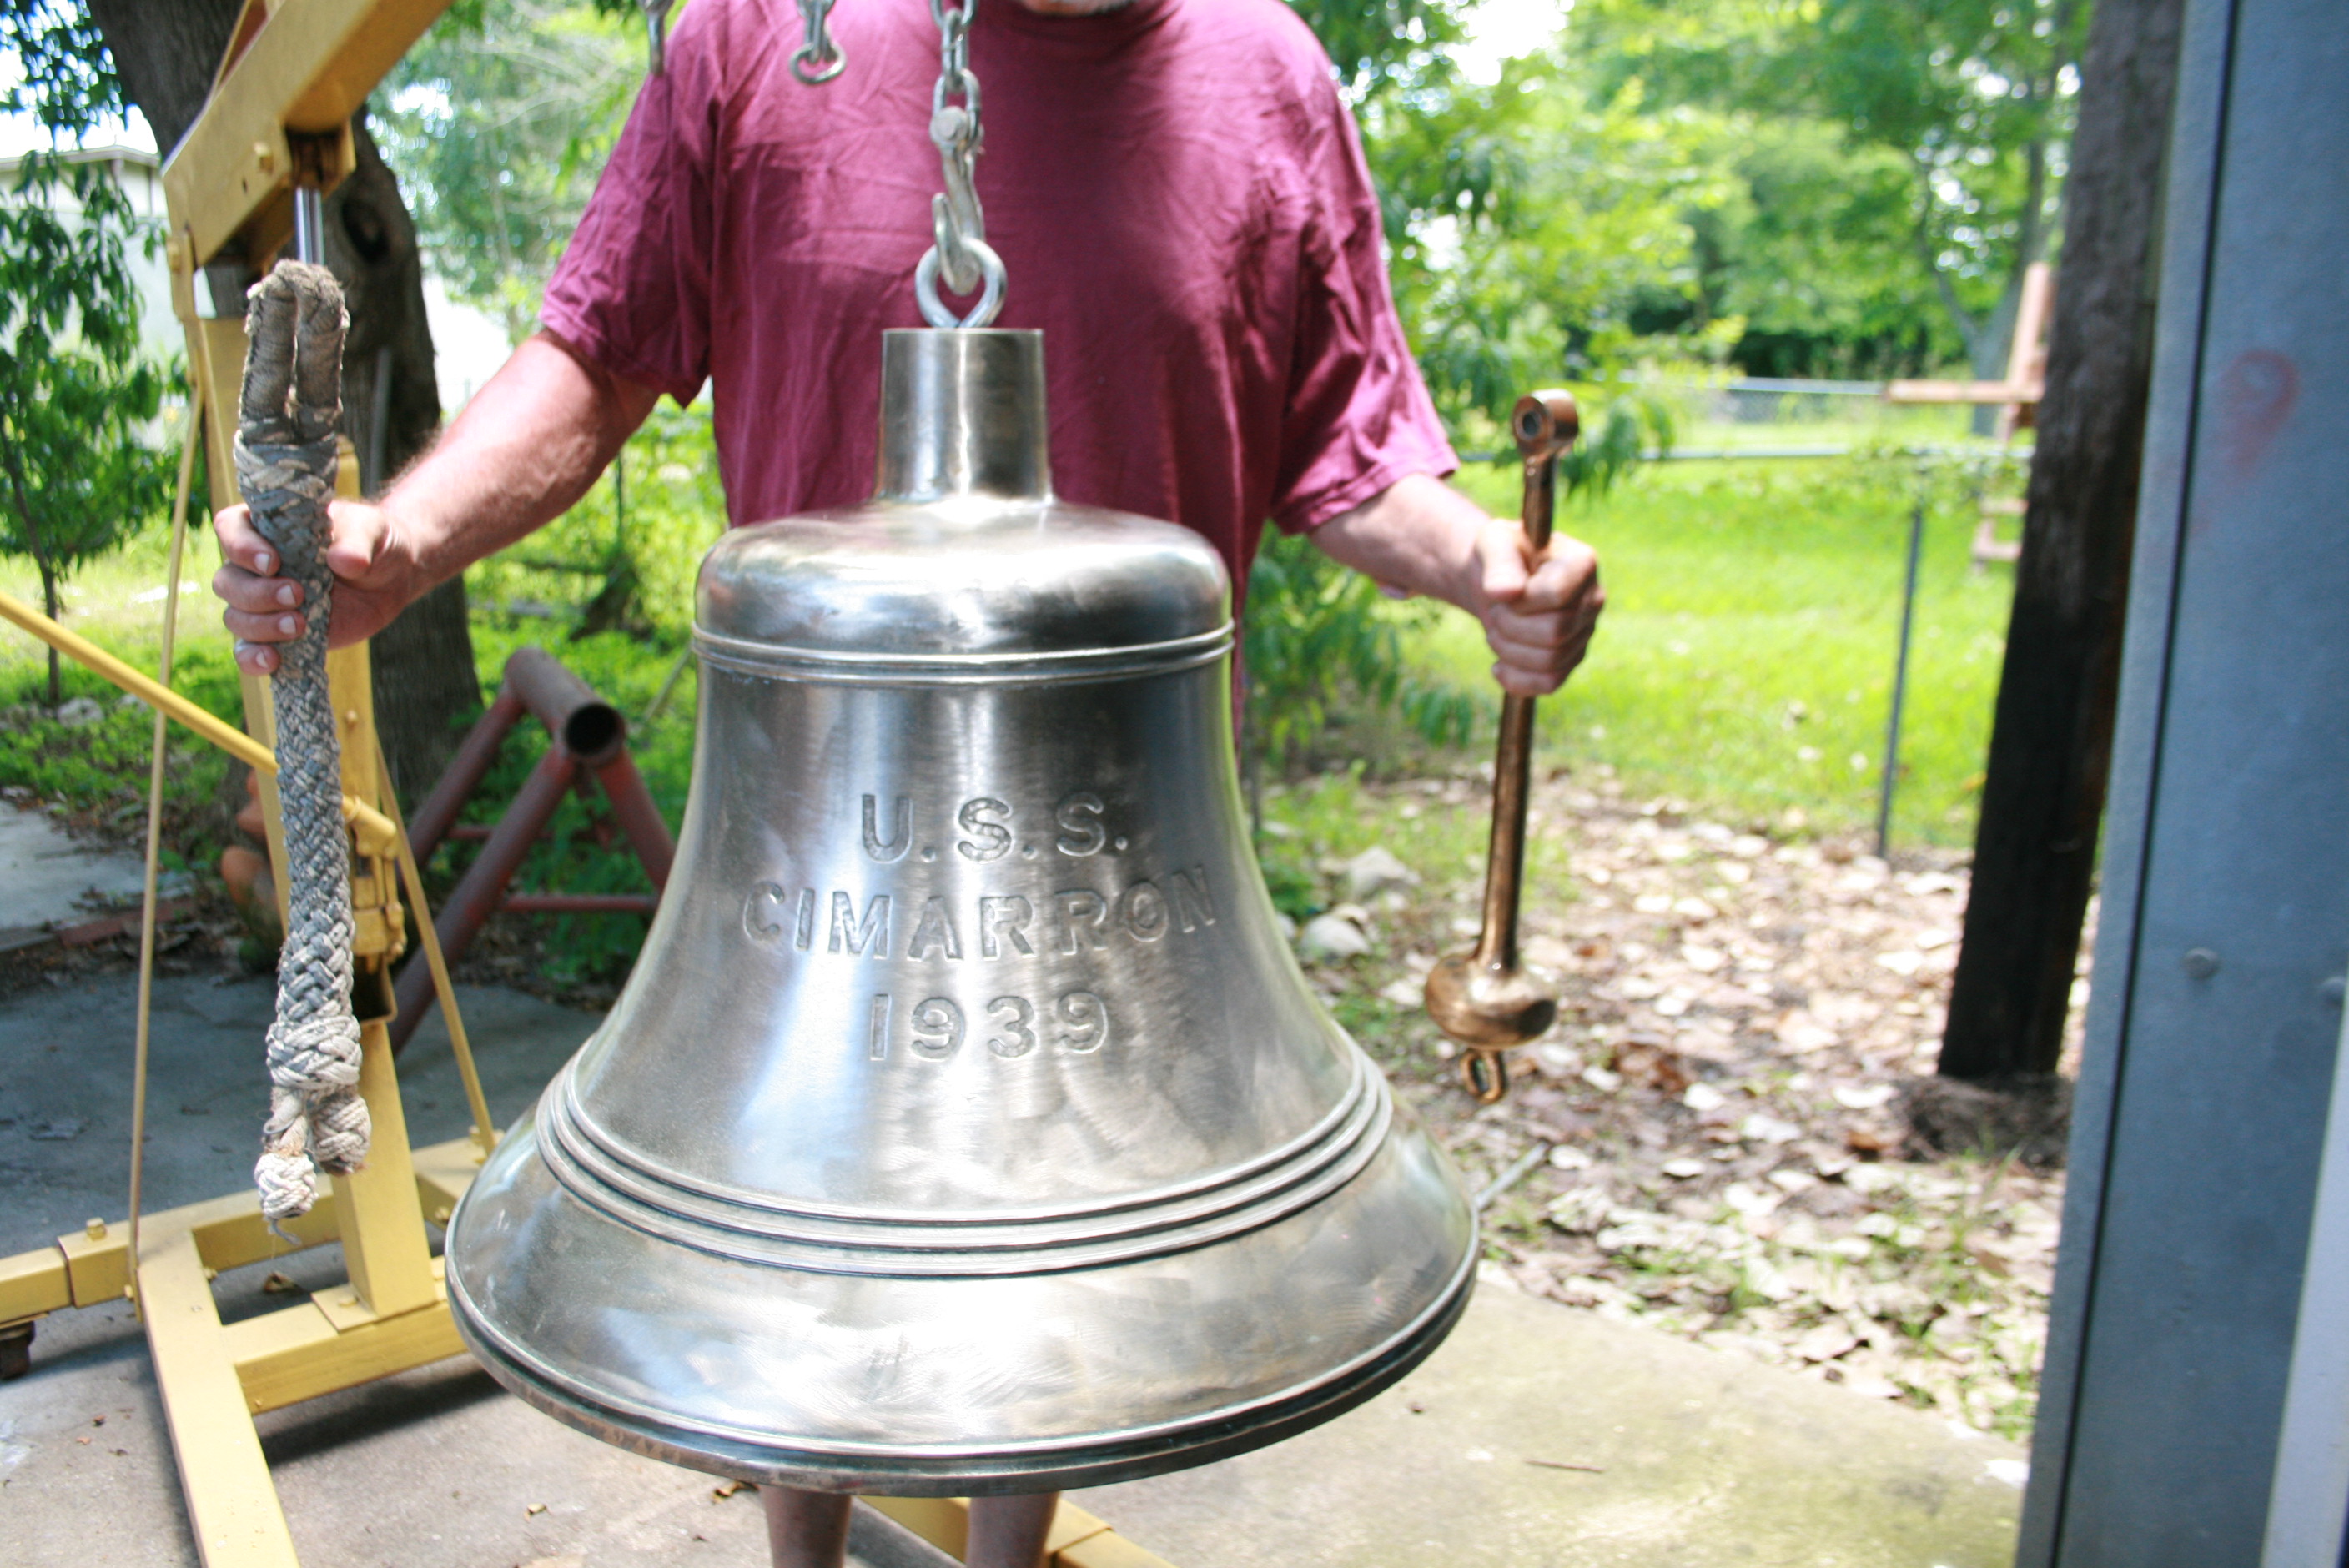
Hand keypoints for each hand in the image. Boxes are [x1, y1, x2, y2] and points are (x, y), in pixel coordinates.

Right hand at [212, 498, 420, 675]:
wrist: (391, 576)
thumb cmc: (372, 541)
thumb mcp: (371, 530)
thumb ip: (355, 543)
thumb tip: (344, 561)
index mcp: (266, 528)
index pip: (231, 529)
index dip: (242, 547)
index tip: (273, 563)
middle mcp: (255, 566)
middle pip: (228, 582)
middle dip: (257, 594)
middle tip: (297, 595)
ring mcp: (264, 603)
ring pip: (236, 618)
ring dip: (261, 626)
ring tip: (299, 625)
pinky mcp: (277, 633)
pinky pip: (249, 650)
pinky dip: (253, 658)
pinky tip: (272, 661)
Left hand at [1469, 517, 1603, 696]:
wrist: (1497, 580)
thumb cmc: (1499, 554)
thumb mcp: (1493, 543)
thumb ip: (1499, 563)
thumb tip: (1505, 593)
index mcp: (1582, 563)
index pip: (1556, 595)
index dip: (1521, 600)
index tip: (1505, 589)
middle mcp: (1593, 599)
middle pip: (1554, 633)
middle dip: (1510, 625)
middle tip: (1495, 610)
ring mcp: (1585, 632)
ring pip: (1549, 662)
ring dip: (1507, 651)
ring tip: (1496, 629)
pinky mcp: (1570, 659)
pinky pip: (1549, 683)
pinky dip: (1517, 680)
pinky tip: (1499, 665)